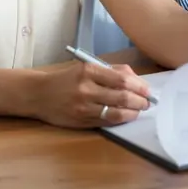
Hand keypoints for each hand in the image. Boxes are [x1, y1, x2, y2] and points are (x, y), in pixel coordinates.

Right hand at [32, 62, 152, 128]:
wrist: (39, 94)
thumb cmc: (67, 78)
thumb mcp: (87, 67)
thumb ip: (112, 71)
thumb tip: (137, 80)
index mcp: (89, 71)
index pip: (121, 79)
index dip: (139, 86)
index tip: (148, 90)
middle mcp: (86, 89)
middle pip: (122, 96)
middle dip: (140, 101)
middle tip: (147, 102)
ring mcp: (83, 107)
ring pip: (116, 112)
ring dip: (133, 113)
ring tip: (139, 110)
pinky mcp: (81, 121)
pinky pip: (106, 121)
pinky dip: (120, 119)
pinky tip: (126, 116)